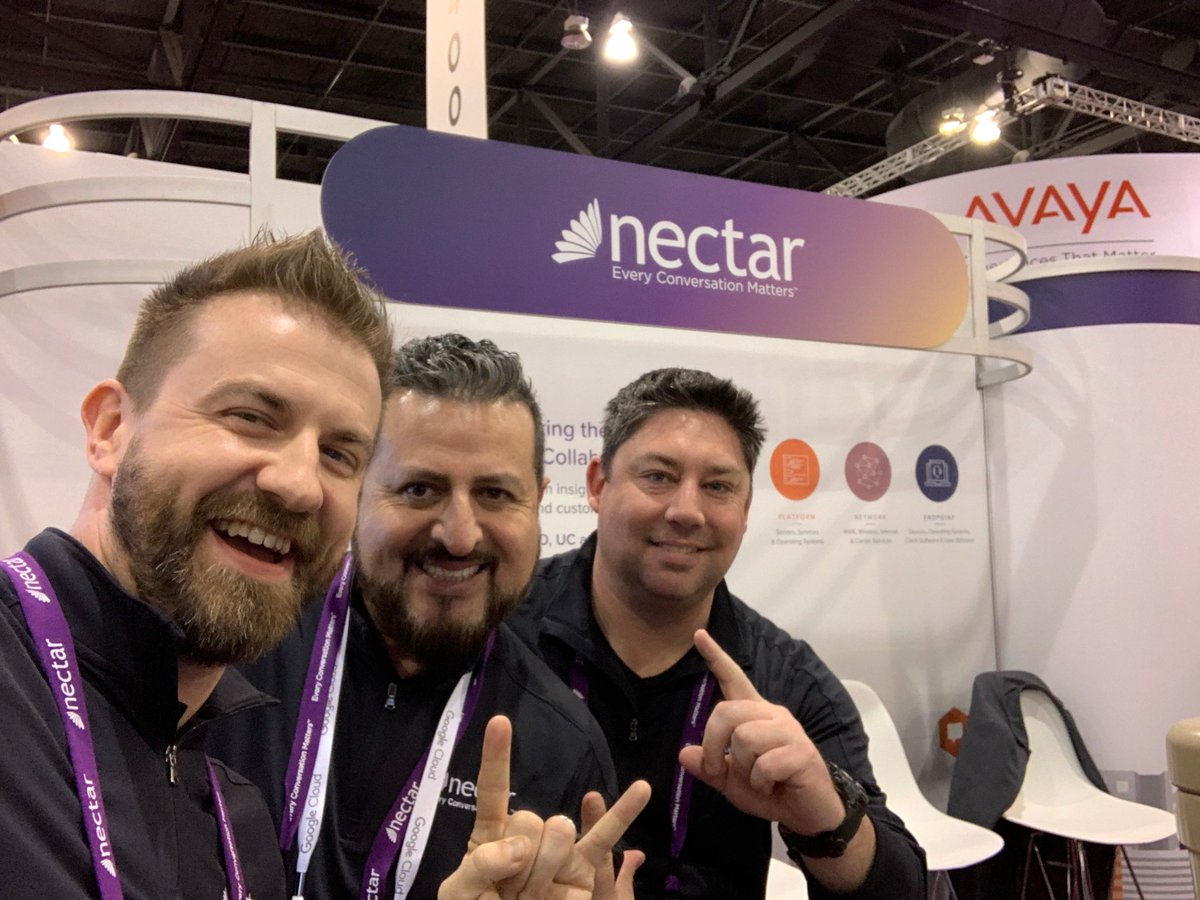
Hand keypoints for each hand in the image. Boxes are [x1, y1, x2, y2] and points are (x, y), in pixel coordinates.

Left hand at [439, 715, 650, 899]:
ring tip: (533, 895)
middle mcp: (528, 836)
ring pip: (559, 830)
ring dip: (545, 865)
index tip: (500, 722)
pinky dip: (624, 811)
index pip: (494, 789)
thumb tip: (521, 847)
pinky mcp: (584, 870)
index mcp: (491, 834)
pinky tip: (642, 789)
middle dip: (519, 857)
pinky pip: (605, 840)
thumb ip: (479, 864)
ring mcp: (558, 851)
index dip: (496, 756)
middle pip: (529, 818)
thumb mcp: (459, 894)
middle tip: (511, 891)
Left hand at [677, 630, 843, 836]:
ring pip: (744, 738)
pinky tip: (772, 786)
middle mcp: (772, 715)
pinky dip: (760, 783)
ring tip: (756, 781)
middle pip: (726, 712)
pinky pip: (764, 764)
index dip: (716, 658)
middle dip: (713, 744)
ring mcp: (788, 732)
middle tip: (717, 769)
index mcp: (755, 715)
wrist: (810, 813)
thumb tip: (684, 753)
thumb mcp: (732, 783)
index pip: (734, 679)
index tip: (698, 634)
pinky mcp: (801, 752)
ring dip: (742, 768)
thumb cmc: (771, 791)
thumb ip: (709, 768)